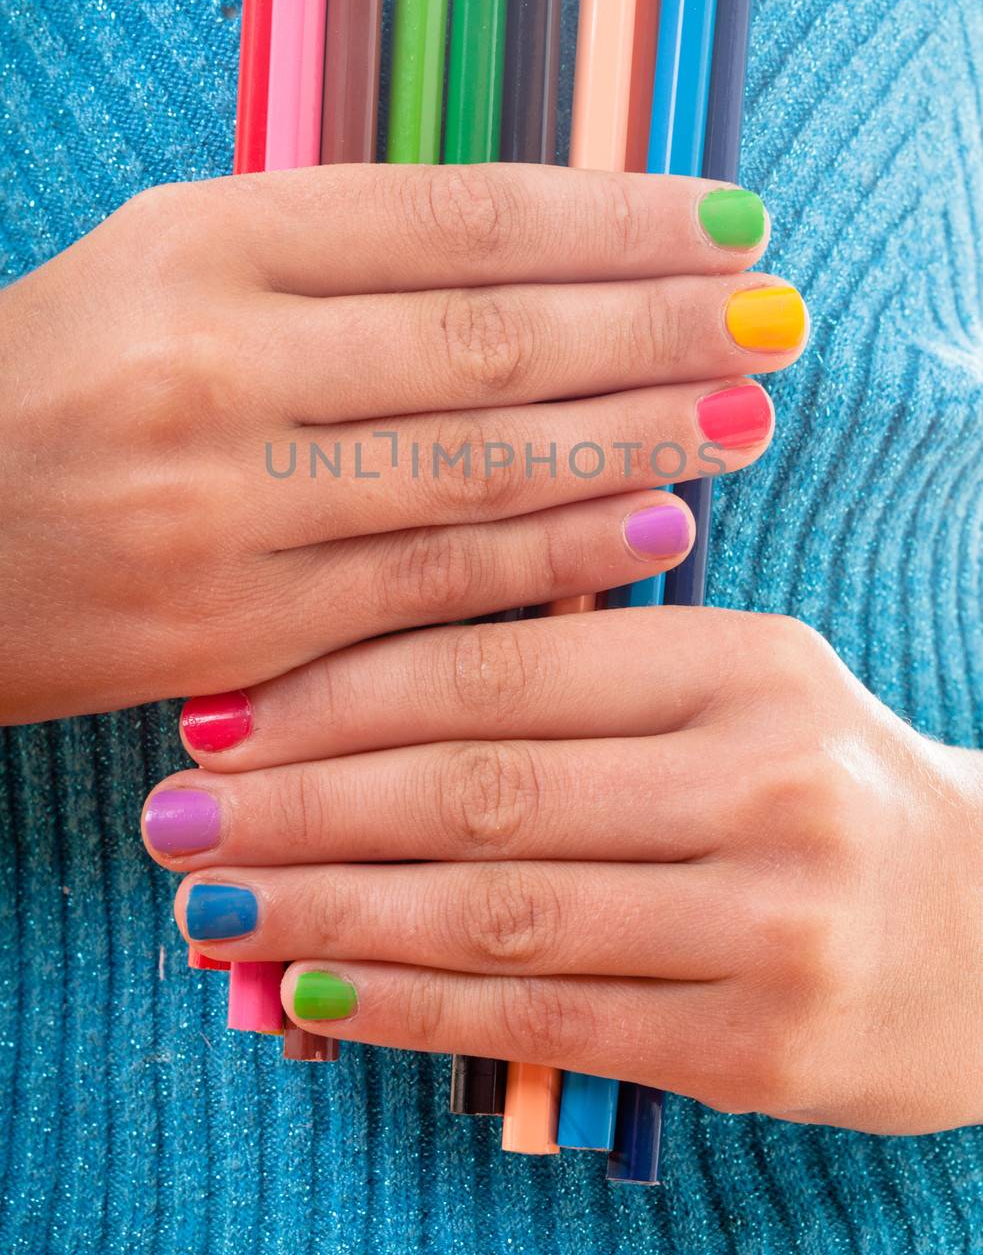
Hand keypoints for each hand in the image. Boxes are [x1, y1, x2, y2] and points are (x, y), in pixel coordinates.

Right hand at [0, 164, 803, 723]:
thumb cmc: (58, 375)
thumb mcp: (170, 260)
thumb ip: (336, 254)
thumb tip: (546, 262)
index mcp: (204, 242)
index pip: (456, 219)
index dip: (610, 219)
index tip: (724, 219)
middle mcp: (220, 365)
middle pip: (492, 339)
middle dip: (655, 323)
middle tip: (772, 313)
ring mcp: (227, 507)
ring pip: (479, 467)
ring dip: (634, 437)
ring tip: (744, 409)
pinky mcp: (235, 630)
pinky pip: (432, 584)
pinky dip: (553, 553)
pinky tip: (653, 520)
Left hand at [143, 611, 982, 1134]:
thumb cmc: (818, 785)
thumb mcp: (736, 687)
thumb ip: (579, 677)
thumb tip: (358, 703)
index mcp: (743, 662)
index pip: (501, 665)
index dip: (343, 693)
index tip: (224, 716)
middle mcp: (763, 781)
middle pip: (482, 789)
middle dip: (305, 806)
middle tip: (177, 817)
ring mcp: (769, 919)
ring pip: (499, 914)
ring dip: (331, 911)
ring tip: (213, 908)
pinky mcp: (760, 1043)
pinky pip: (545, 1022)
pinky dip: (411, 1006)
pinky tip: (312, 990)